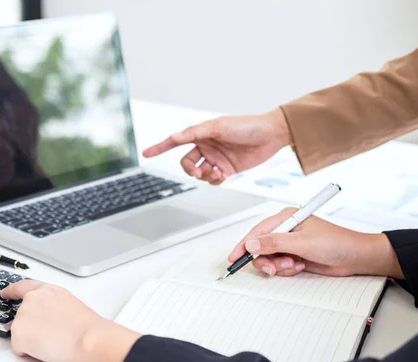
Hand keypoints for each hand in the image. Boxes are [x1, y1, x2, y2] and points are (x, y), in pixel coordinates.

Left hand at [1, 281, 140, 361]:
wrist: (87, 339)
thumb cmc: (85, 327)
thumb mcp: (69, 304)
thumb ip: (53, 306)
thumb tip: (49, 318)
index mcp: (47, 290)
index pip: (23, 287)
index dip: (12, 291)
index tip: (5, 293)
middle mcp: (32, 299)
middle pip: (22, 315)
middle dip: (31, 327)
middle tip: (48, 336)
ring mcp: (22, 316)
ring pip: (21, 332)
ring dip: (32, 339)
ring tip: (53, 342)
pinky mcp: (18, 334)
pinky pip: (20, 347)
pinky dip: (29, 352)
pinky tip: (46, 349)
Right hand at [142, 108, 290, 184]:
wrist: (271, 135)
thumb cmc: (246, 126)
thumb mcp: (218, 126)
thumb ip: (194, 133)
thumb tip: (174, 137)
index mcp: (201, 134)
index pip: (176, 142)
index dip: (160, 148)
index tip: (146, 153)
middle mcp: (207, 146)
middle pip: (186, 163)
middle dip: (189, 170)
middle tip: (198, 170)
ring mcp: (216, 158)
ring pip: (199, 174)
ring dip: (204, 176)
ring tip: (216, 172)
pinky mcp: (227, 169)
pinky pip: (213, 180)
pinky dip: (215, 180)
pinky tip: (222, 175)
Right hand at [227, 208, 402, 278]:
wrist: (356, 258)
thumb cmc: (336, 242)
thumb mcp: (302, 242)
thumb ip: (274, 243)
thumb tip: (252, 244)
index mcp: (285, 218)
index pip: (257, 231)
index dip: (244, 245)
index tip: (235, 257)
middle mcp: (285, 230)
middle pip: (260, 247)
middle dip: (267, 259)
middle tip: (275, 268)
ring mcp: (290, 244)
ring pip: (269, 259)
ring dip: (279, 266)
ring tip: (295, 265)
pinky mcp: (295, 256)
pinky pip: (280, 266)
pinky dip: (287, 270)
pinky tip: (301, 266)